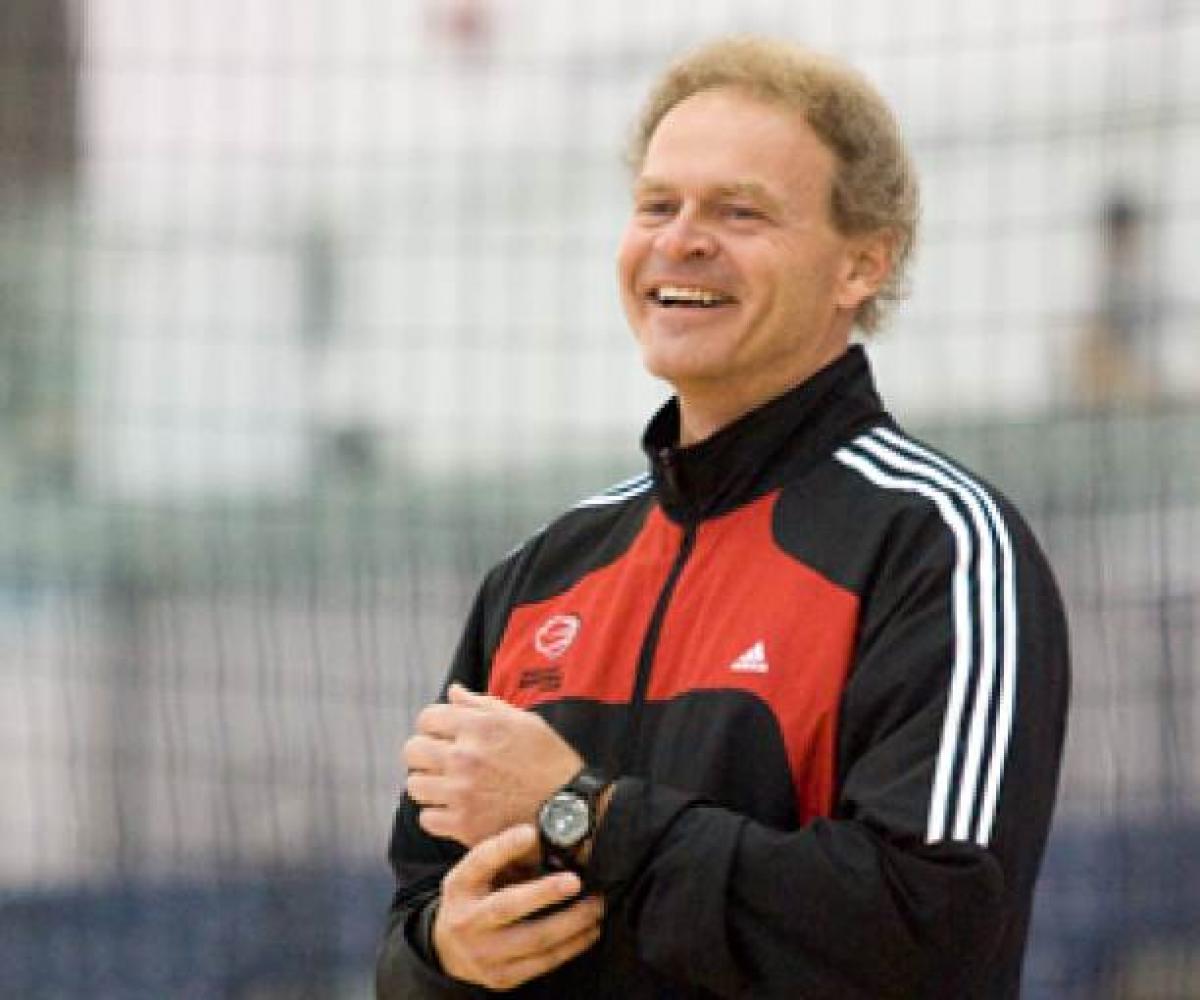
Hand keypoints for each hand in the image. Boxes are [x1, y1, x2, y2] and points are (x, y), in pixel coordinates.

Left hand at [405, 683, 583, 846]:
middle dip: (425, 754)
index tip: (443, 737)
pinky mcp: (463, 825)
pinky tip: (456, 810)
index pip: (427, 718)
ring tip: (448, 787)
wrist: (571, 808)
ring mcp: (462, 792)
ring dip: (429, 785)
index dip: (433, 726)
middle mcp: (465, 756)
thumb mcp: (524, 722)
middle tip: (441, 763)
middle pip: (412, 750)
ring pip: (415, 785)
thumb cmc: (550, 761)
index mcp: (480, 725)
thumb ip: (483, 705)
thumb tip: (452, 692)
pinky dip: (438, 815)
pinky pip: (426, 818)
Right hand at [434, 824, 604, 989]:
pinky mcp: (504, 978)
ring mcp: (485, 954)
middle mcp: (468, 921)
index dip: (504, 846)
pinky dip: (573, 945)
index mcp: (461, 886)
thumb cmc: (472, 900)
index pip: (479, 862)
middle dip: (545, 893)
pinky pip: (544, 962)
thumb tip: (545, 838)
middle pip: (507, 907)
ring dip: (573, 922)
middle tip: (576, 880)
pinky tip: (590, 930)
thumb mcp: (475, 873)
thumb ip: (503, 856)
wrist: (448, 951)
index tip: (530, 832)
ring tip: (597, 905)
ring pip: (535, 940)